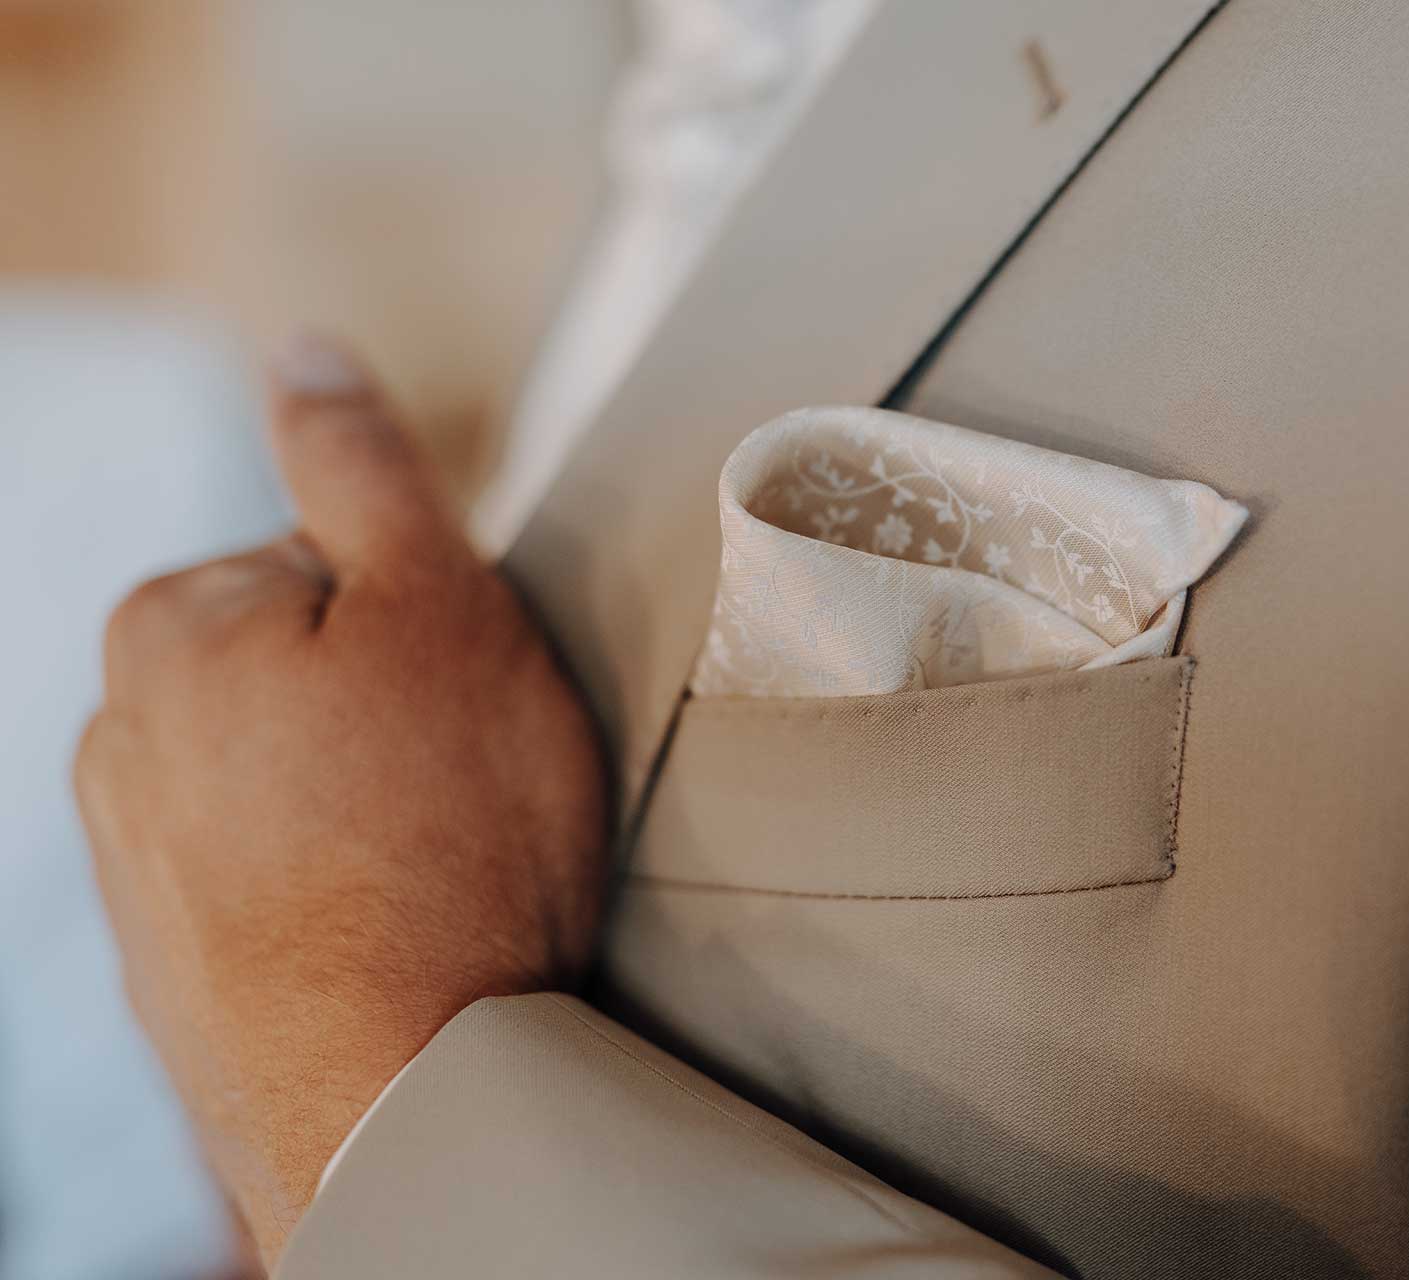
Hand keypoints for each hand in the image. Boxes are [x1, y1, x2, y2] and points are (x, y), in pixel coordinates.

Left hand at [73, 337, 608, 1264]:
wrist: (398, 1085)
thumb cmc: (449, 835)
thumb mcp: (442, 604)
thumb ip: (363, 464)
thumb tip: (298, 342)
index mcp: (172, 623)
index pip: (329, 567)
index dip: (431, 620)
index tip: (472, 696)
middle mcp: (116, 734)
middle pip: (301, 671)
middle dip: (383, 707)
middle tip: (466, 783)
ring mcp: (132, 862)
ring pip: (287, 780)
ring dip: (360, 800)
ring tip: (438, 864)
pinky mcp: (167, 963)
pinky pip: (270, 880)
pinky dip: (330, 887)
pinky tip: (392, 926)